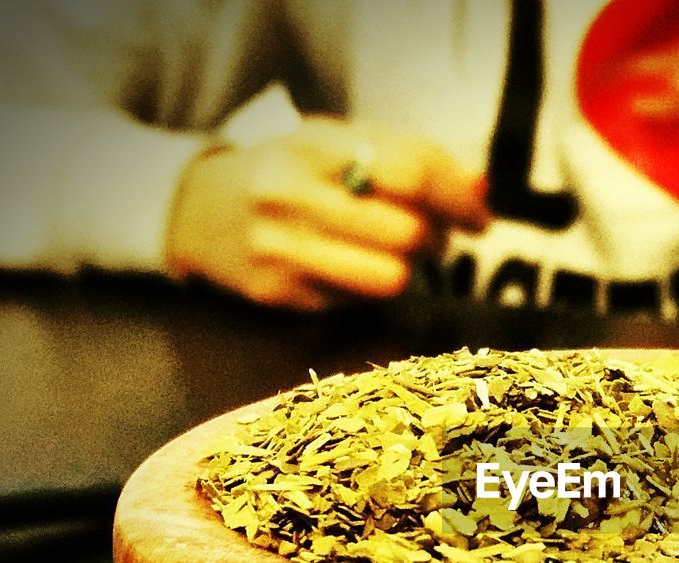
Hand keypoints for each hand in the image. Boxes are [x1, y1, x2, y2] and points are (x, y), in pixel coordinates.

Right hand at [165, 118, 488, 310]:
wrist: (198, 209)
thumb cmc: (293, 174)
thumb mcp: (342, 146)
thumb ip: (411, 160)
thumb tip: (480, 189)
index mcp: (315, 144)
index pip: (412, 172)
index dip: (459, 198)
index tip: (479, 216)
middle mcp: (292, 194)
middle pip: (408, 232)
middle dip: (436, 238)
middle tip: (433, 236)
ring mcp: (280, 248)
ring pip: (390, 278)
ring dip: (408, 271)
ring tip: (396, 255)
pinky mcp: (276, 293)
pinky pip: (357, 303)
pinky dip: (367, 288)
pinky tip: (348, 268)